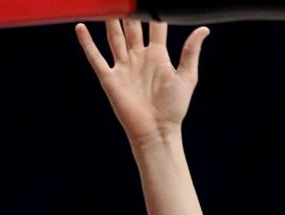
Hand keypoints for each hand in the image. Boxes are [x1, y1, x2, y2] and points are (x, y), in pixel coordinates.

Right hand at [76, 19, 208, 145]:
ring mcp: (123, 67)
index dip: (153, 11)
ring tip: (106, 4)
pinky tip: (81, 27)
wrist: (156, 131)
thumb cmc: (174, 108)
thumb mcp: (187, 77)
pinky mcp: (110, 79)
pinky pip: (96, 58)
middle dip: (129, 11)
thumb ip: (190, 52)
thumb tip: (203, 29)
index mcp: (158, 55)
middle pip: (132, 27)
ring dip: (110, 21)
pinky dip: (87, 43)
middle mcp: (139, 58)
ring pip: (114, 37)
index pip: (155, 26)